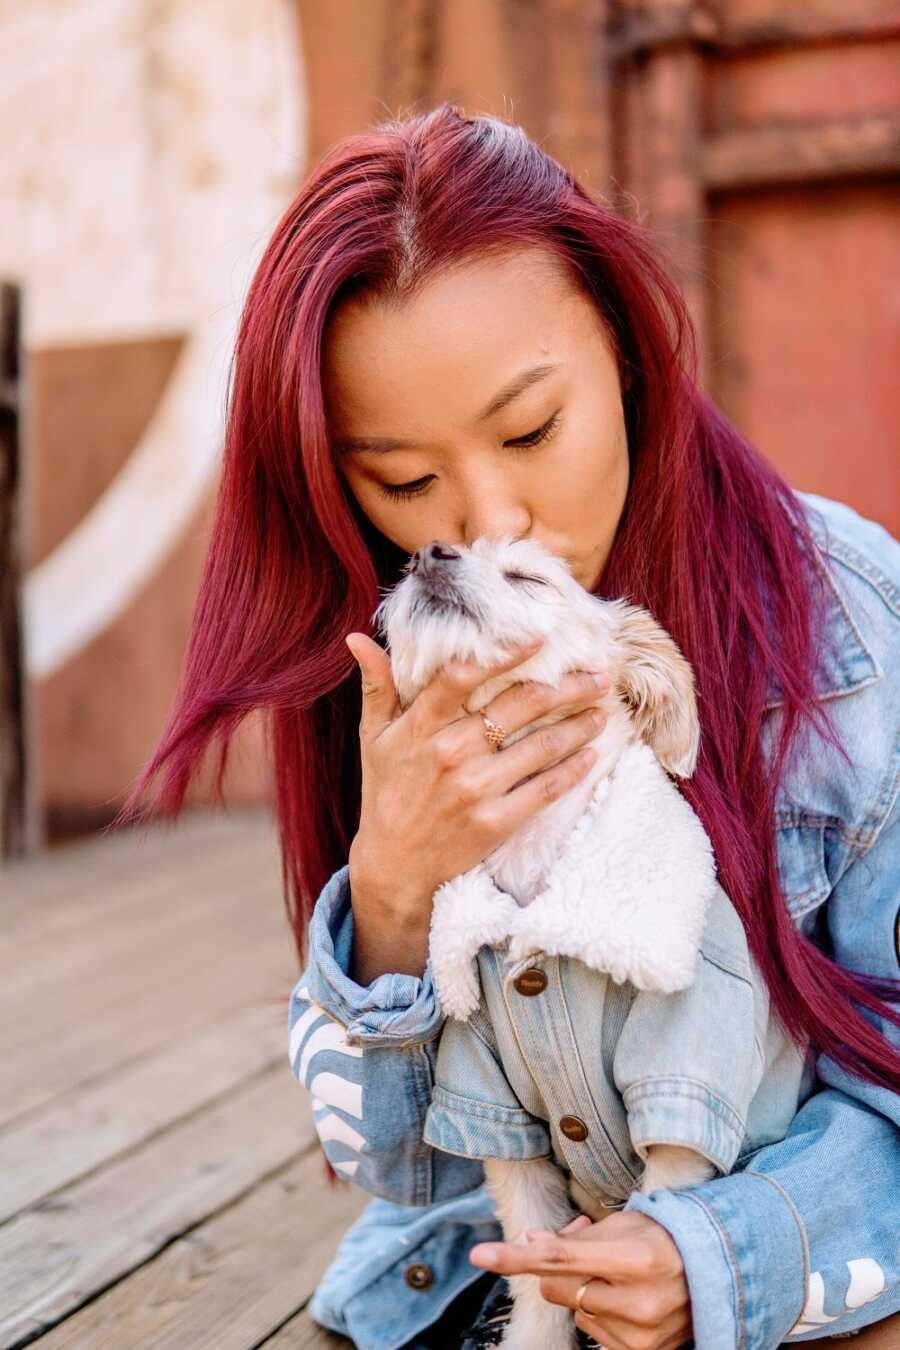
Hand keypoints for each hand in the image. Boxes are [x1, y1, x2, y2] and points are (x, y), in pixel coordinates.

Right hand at [345, 630, 608, 981]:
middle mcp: (452, 752)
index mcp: (422, 726)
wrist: (394, 866)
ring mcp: (477, 788)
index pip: (463, 676)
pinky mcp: (496, 821)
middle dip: (566, 687)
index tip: (540, 637)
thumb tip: (357, 638)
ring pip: (542, 745)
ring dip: (579, 724)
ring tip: (602, 709)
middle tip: (597, 676)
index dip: (503, 654)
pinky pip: (546, 788)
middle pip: (520, 705)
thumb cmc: (385, 793)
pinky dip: (573, 768)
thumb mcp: (372, 738)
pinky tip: (591, 752)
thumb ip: (375, 687)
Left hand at [469, 1210, 692, 1349]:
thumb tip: (531, 1242)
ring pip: (575, 1312)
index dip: (516, 1257)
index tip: (481, 1255)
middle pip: (557, 1288)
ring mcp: (641, 1335)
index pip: (559, 1258)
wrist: (718, 1276)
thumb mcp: (626, 1223)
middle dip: (558, 1270)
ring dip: (585, 1293)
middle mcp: (638, 1301)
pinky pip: (594, 1334)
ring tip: (621, 1277)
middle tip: (591, 1253)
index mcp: (635, 1257)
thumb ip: (577, 1236)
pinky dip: (602, 1315)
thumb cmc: (667, 1239)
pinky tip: (628, 1301)